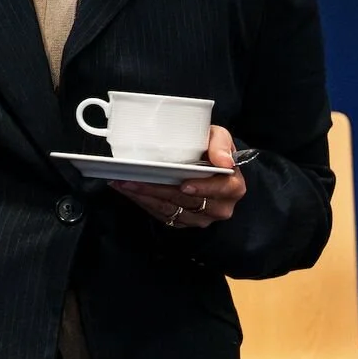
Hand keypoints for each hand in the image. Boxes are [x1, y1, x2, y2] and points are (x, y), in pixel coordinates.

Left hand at [110, 126, 246, 228]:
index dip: (201, 189)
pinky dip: (143, 202)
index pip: (219, 190)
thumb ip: (221, 144)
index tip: (183, 185)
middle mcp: (218, 207)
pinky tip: (128, 190)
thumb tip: (223, 161)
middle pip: (187, 202)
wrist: (206, 162)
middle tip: (135, 179)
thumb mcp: (219, 137)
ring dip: (145, 197)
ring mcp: (200, 218)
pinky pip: (162, 215)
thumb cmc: (212, 148)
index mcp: (232, 187)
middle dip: (159, 190)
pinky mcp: (183, 221)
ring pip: (170, 210)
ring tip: (125, 182)